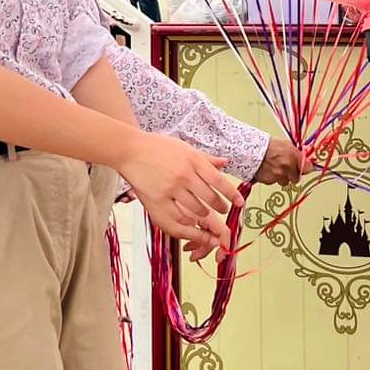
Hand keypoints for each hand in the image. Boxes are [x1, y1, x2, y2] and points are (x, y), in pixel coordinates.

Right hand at [115, 131, 239, 244]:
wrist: (129, 150)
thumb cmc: (157, 147)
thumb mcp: (184, 147)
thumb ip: (205, 158)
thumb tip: (225, 162)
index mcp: (193, 160)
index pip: (219, 181)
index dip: (232, 194)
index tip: (239, 203)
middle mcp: (184, 174)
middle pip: (210, 198)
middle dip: (220, 207)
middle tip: (223, 210)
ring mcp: (171, 188)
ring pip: (196, 210)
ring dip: (205, 215)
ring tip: (207, 215)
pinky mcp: (157, 200)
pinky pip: (177, 217)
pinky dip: (187, 222)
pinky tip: (191, 221)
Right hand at [254, 138, 303, 187]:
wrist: (251, 151)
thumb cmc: (268, 145)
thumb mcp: (286, 145)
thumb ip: (296, 153)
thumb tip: (303, 157)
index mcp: (293, 157)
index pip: (308, 168)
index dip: (307, 168)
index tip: (306, 168)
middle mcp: (287, 169)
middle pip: (296, 178)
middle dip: (293, 174)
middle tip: (288, 168)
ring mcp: (278, 176)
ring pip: (284, 182)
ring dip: (282, 177)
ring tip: (275, 168)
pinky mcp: (269, 181)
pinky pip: (274, 182)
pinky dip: (272, 178)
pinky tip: (269, 170)